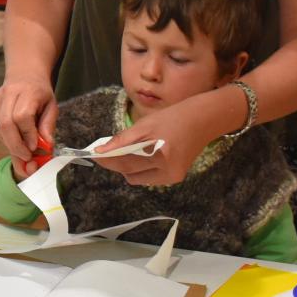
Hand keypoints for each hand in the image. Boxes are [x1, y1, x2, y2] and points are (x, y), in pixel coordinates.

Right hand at [0, 78, 56, 162]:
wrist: (24, 75)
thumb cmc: (40, 93)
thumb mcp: (52, 107)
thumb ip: (48, 126)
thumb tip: (46, 146)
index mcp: (28, 92)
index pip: (22, 116)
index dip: (27, 134)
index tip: (34, 147)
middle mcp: (8, 93)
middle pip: (6, 125)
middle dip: (16, 146)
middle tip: (26, 156)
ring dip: (11, 143)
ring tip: (23, 145)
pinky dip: (5, 138)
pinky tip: (14, 135)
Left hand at [90, 99, 224, 186]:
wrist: (203, 120)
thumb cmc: (174, 118)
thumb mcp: (145, 125)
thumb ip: (122, 140)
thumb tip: (100, 152)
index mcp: (161, 156)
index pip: (125, 163)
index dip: (106, 160)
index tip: (93, 154)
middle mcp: (169, 171)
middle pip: (130, 173)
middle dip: (117, 162)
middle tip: (109, 149)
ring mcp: (173, 177)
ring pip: (138, 178)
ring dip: (129, 167)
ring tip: (132, 148)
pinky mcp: (176, 177)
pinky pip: (149, 177)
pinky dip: (142, 168)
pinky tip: (145, 154)